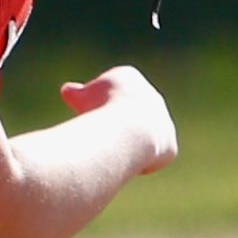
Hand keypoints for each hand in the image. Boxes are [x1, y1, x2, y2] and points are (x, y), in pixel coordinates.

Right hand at [61, 66, 177, 174]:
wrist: (129, 128)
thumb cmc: (100, 108)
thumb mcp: (79, 97)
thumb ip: (75, 94)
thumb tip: (68, 91)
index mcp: (129, 77)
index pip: (111, 88)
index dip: (95, 100)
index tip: (84, 111)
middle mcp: (152, 97)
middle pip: (130, 111)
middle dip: (114, 120)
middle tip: (97, 132)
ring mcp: (164, 122)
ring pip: (142, 135)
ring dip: (126, 141)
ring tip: (109, 149)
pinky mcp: (169, 146)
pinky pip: (152, 155)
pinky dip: (137, 159)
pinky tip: (124, 160)